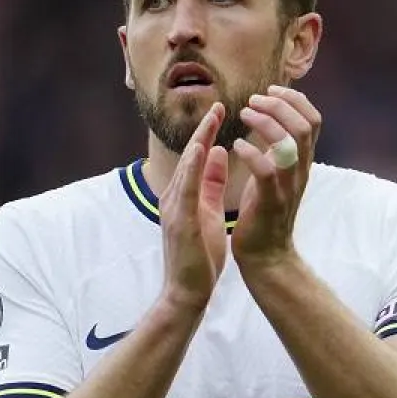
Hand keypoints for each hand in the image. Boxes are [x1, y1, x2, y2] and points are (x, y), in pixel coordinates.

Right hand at [159, 102, 229, 312]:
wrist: (187, 291)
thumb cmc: (199, 256)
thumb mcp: (208, 211)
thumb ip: (211, 183)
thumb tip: (218, 152)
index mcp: (183, 195)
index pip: (196, 158)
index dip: (208, 134)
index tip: (223, 111)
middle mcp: (173, 197)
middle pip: (189, 158)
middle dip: (204, 131)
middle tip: (219, 106)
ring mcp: (173, 209)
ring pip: (185, 169)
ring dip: (198, 142)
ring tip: (211, 120)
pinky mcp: (179, 222)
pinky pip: (185, 190)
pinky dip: (191, 168)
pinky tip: (200, 151)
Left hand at [230, 85, 319, 270]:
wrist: (266, 255)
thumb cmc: (264, 213)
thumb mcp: (275, 175)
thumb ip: (278, 150)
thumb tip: (272, 120)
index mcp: (302, 163)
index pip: (313, 120)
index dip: (294, 99)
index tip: (271, 91)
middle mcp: (300, 172)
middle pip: (304, 126)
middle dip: (279, 105)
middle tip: (254, 100)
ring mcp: (288, 187)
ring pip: (289, 144)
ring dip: (265, 122)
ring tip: (244, 114)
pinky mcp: (271, 202)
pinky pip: (266, 171)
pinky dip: (251, 152)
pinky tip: (236, 146)